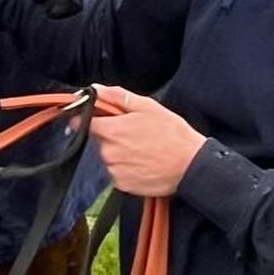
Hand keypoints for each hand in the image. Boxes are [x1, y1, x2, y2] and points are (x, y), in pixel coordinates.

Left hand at [90, 85, 205, 196]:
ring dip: (119, 152)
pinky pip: (117, 172)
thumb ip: (117, 96)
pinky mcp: (122, 185)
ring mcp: (114, 170)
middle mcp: (109, 152)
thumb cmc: (172, 134)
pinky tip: (143, 163)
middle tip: (134, 133)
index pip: (83, 122)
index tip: (96, 117)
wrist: (191, 166)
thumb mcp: (147, 106)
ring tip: (142, 149)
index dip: (88, 117)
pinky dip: (126, 168)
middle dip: (112, 135)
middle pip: (99, 140)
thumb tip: (95, 89)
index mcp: (112, 130)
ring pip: (109, 157)